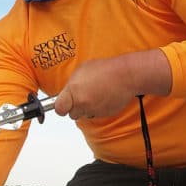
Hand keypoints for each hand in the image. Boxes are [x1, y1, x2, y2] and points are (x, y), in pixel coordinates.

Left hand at [54, 49, 171, 120]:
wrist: (126, 75)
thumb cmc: (105, 69)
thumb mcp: (81, 71)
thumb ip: (71, 84)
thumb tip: (67, 91)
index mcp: (73, 91)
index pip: (59, 108)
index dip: (61, 107)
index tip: (63, 105)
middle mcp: (82, 102)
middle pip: (72, 114)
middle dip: (75, 108)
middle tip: (83, 98)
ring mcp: (93, 110)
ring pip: (84, 115)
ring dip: (86, 109)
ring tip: (94, 96)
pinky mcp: (104, 114)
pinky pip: (96, 115)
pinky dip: (98, 109)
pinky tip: (102, 98)